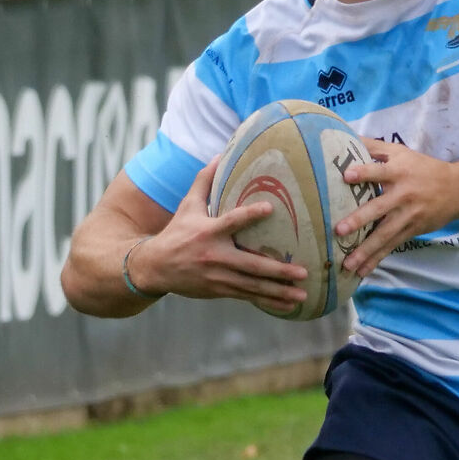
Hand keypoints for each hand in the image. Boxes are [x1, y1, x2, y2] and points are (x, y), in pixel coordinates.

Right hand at [135, 159, 309, 310]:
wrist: (155, 268)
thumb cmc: (176, 232)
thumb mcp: (187, 206)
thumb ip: (204, 181)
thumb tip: (219, 155)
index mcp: (208, 232)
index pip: (232, 222)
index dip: (250, 215)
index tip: (271, 208)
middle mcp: (215, 256)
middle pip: (251, 265)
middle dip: (278, 271)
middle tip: (303, 272)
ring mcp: (218, 277)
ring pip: (253, 286)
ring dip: (279, 292)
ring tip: (302, 294)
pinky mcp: (219, 290)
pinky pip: (248, 297)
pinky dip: (268, 302)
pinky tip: (288, 305)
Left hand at [336, 138, 458, 277]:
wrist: (457, 190)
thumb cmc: (422, 168)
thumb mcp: (401, 152)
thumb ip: (374, 146)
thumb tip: (345, 135)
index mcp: (399, 172)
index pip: (379, 171)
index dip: (364, 173)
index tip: (347, 176)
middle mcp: (403, 195)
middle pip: (379, 208)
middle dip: (359, 220)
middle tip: (339, 230)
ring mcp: (408, 216)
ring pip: (385, 234)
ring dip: (366, 250)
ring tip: (347, 264)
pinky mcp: (411, 231)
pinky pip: (392, 246)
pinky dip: (377, 259)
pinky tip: (362, 271)